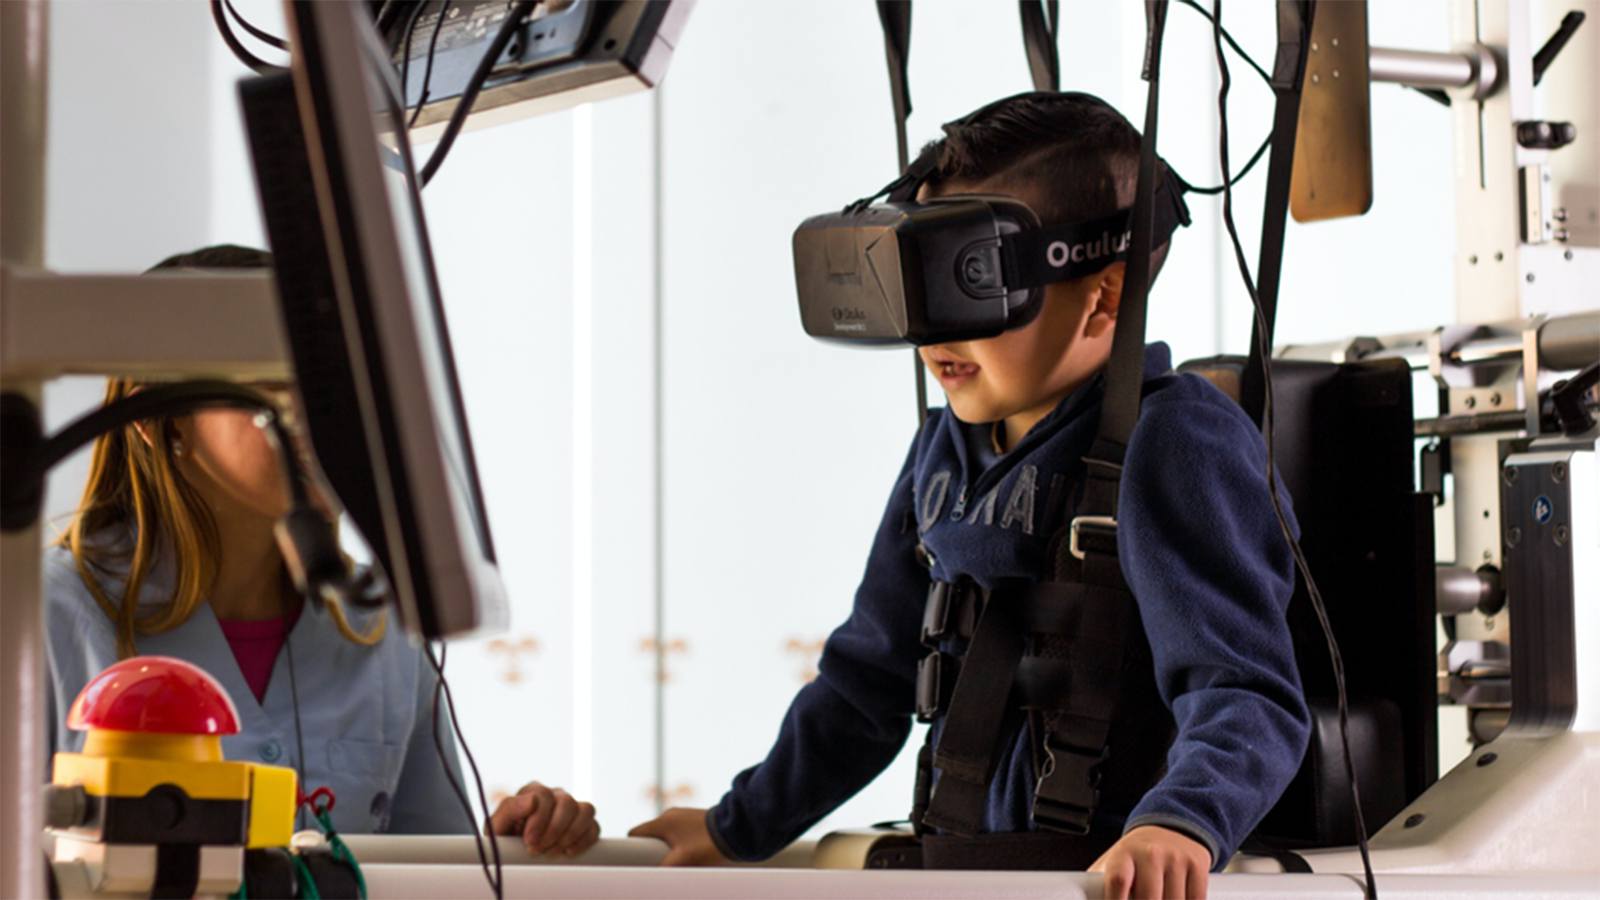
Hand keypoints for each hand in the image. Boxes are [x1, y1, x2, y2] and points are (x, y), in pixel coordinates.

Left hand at [487, 781, 598, 856]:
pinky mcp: (584, 824)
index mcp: (534, 791)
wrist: (513, 851)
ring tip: (553, 852)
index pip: (544, 795)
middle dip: (554, 830)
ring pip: (585, 811)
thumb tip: (530, 800)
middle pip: (567, 802)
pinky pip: (594, 826)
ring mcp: (572, 809)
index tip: (529, 840)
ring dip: (571, 834)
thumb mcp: (497, 825)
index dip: (539, 819)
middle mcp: (556, 796)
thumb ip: (509, 808)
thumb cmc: (505, 837)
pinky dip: (585, 839)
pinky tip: (569, 852)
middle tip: (539, 849)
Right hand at [628, 807, 730, 865]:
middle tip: (655, 865)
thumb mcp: (684, 859)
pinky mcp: (694, 819)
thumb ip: (665, 868)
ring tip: (673, 861)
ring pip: (664, 833)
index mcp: (663, 821)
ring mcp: (682, 815)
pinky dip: (676, 842)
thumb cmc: (708, 844)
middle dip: (650, 850)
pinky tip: (686, 853)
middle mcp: (670, 814)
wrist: (736, 829)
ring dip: (664, 846)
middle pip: (650, 834)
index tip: (633, 861)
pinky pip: (677, 831)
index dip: (631, 847)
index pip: (636, 832)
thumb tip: (652, 877)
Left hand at [1088, 825, 1209, 899]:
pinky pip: (1195, 899)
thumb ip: (1100, 883)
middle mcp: (1150, 853)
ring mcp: (1176, 859)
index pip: (1118, 881)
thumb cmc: (1139, 852)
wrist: (1172, 825)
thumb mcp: (1117, 860)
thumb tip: (1085, 899)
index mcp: (1124, 854)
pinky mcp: (1197, 865)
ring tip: (1158, 899)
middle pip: (1148, 898)